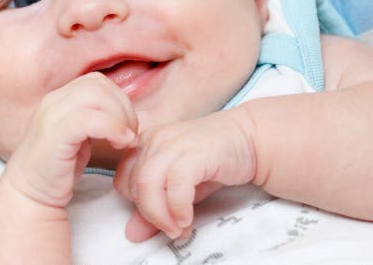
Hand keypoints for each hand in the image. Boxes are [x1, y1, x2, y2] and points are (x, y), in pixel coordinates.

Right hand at [1, 72, 138, 209]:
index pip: (97, 82)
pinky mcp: (55, 135)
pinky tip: (120, 144)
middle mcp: (53, 101)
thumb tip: (125, 113)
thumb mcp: (79, 136)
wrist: (28, 196)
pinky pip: (91, 119)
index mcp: (59, 98)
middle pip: (100, 85)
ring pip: (97, 96)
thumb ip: (95, 118)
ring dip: (121, 117)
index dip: (119, 99)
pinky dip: (113, 128)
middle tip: (130, 135)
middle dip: (124, 108)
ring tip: (125, 141)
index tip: (127, 126)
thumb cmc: (57, 169)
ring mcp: (52, 115)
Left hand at [114, 108, 256, 241]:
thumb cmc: (214, 159)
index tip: (157, 219)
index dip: (136, 204)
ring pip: (148, 184)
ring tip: (178, 227)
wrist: (249, 139)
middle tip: (170, 228)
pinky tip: (187, 218)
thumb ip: (156, 206)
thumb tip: (132, 232)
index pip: (123, 179)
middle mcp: (156, 139)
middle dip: (149, 214)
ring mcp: (173, 142)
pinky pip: (175, 184)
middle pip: (134, 184)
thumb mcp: (180, 187)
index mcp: (147, 142)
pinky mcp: (195, 151)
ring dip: (161, 215)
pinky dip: (178, 207)